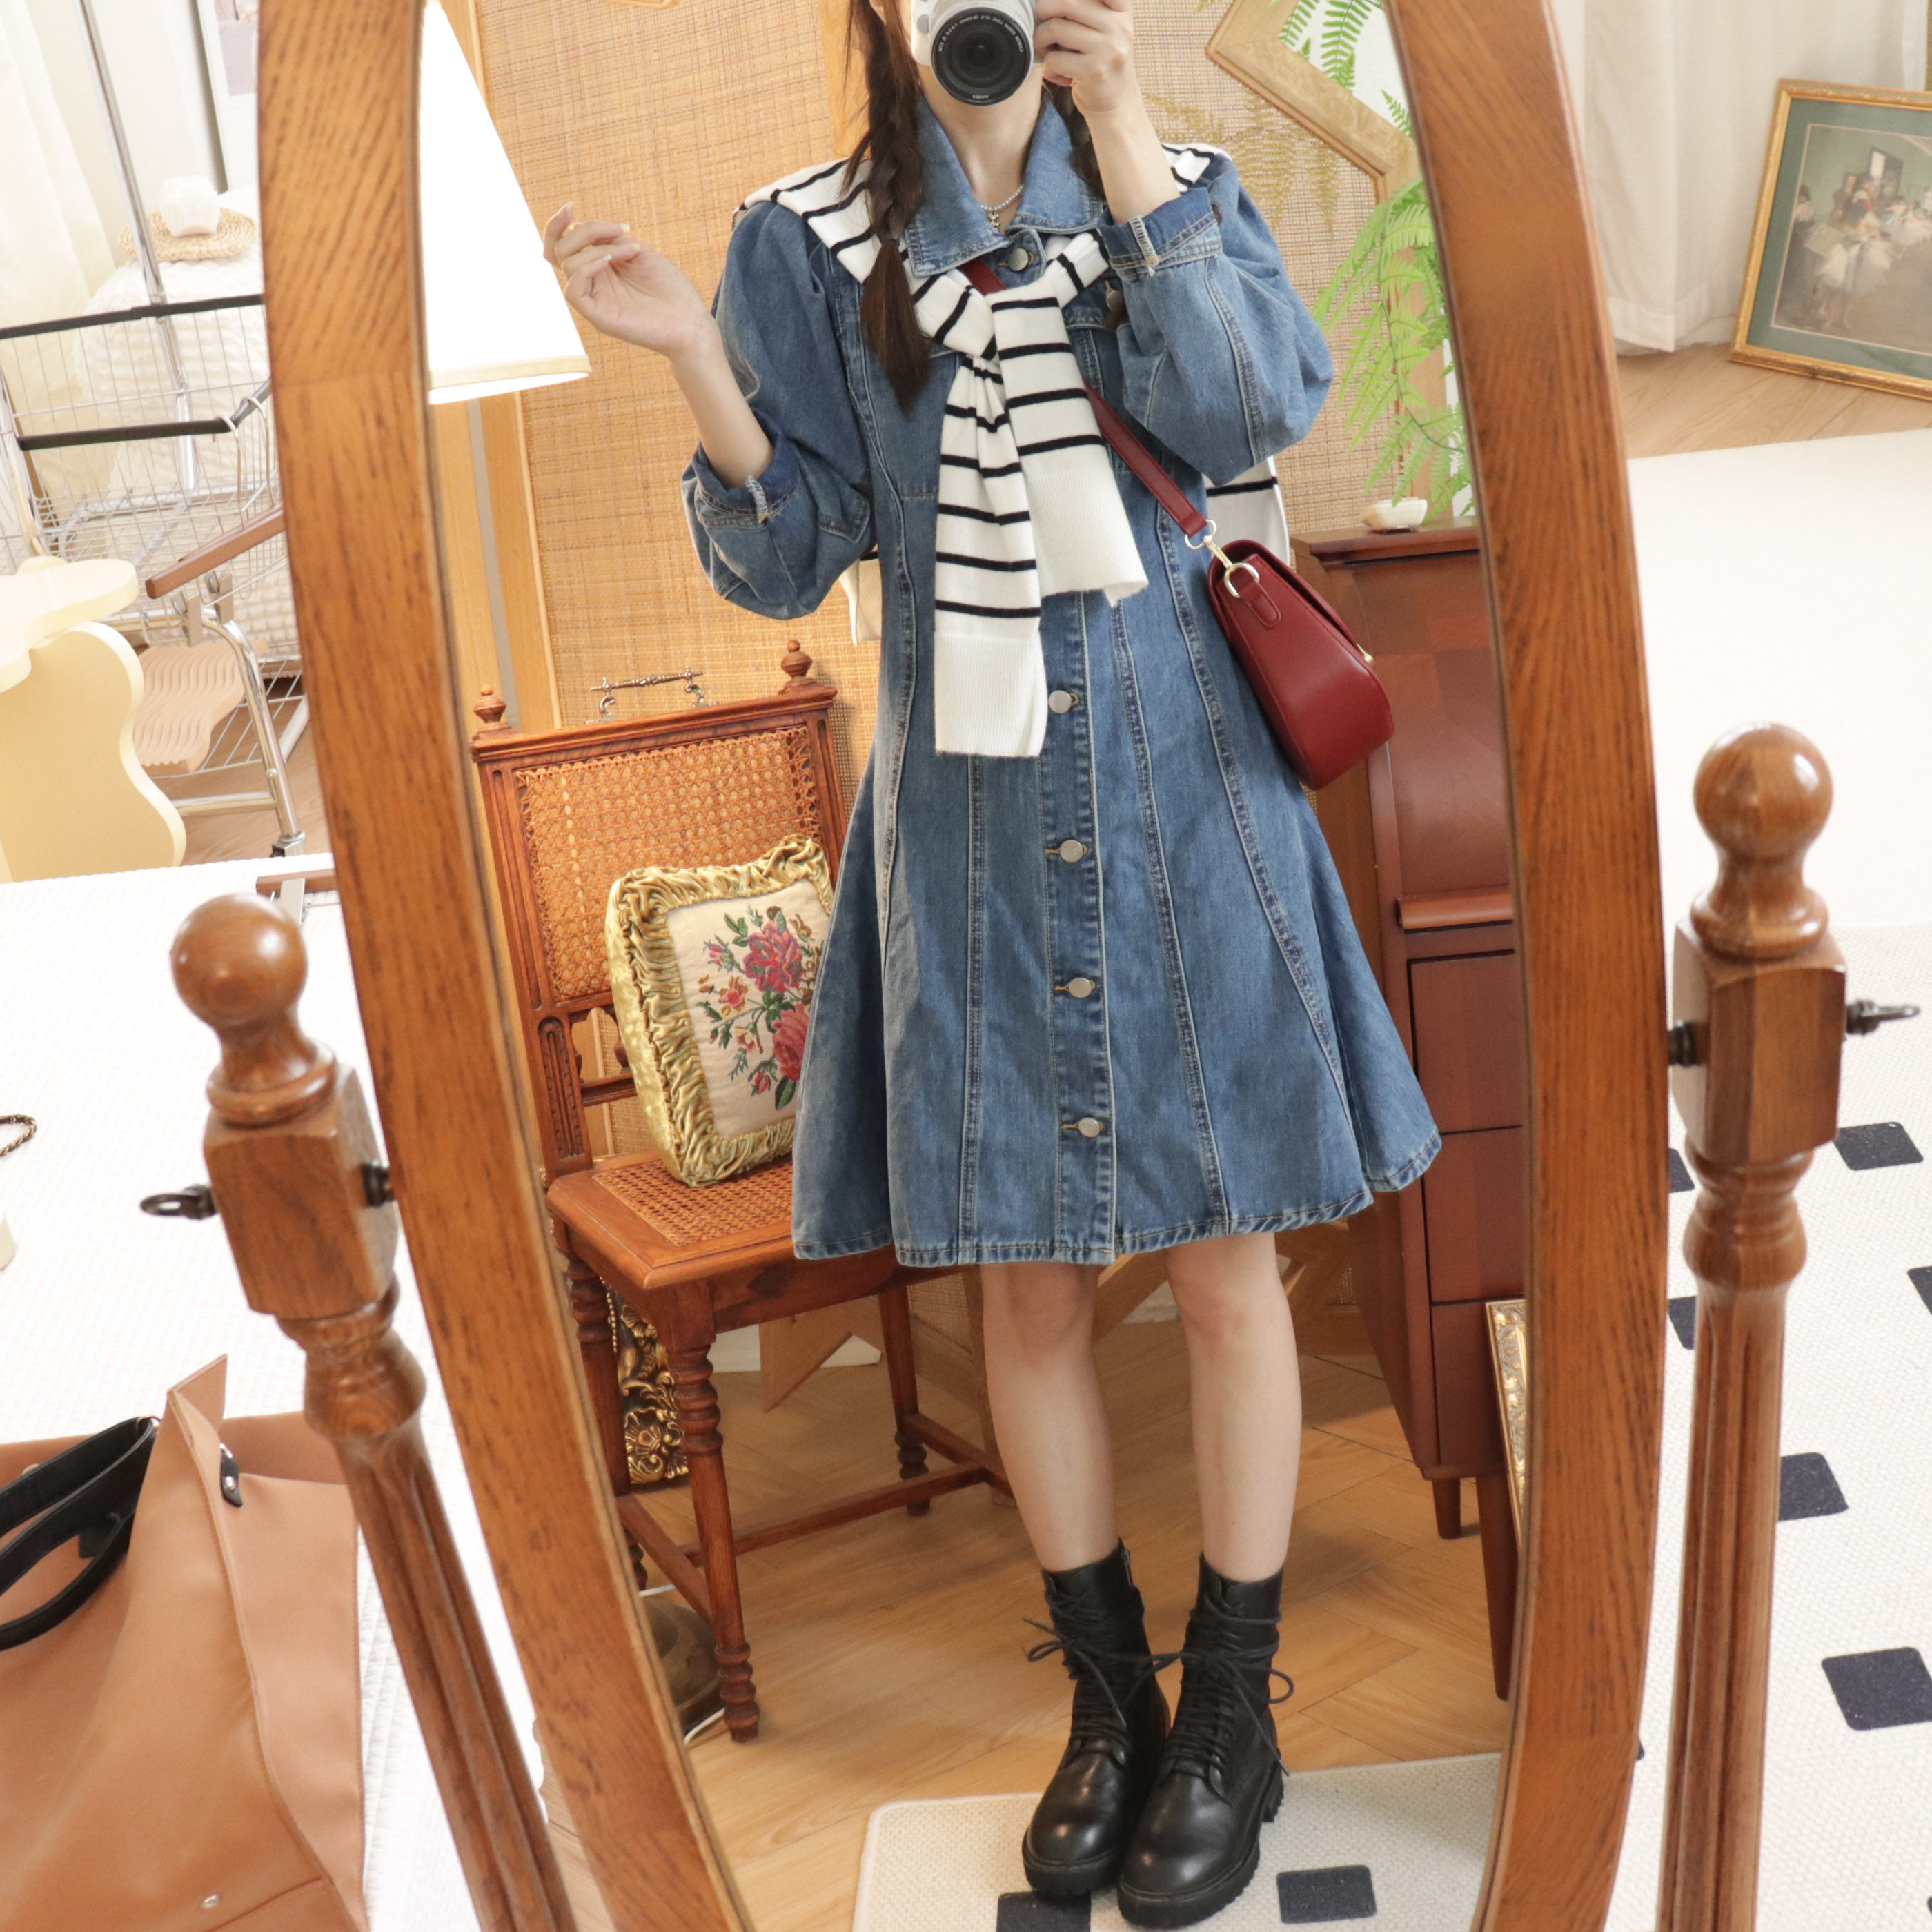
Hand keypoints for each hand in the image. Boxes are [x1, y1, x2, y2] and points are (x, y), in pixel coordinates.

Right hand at [542, 205, 718, 364]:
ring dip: (598, 248)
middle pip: (559, 250)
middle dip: (584, 230)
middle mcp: (592, 284)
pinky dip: (588, 268)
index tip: (570, 206)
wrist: (691, 321)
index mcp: (598, 268)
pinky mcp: (598, 318)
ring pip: (568, 264)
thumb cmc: (670, 288)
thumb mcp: (636, 251)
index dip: (557, 224)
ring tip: (632, 252)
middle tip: (619, 230)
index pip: (561, 246)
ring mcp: (594, 301)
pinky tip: (612, 260)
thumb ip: (607, 239)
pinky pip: (573, 291)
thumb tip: (578, 225)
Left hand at [1034, 0, 1141, 119]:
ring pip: (1056, 28)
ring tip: (1045, 48)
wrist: (1117, 101)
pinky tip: (1056, 72)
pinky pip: (1055, 58)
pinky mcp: (1095, 71)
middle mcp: (1118, 25)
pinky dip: (1048, 66)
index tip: (1059, 8)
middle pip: (1068, 1)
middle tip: (1042, 21)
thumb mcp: (1106, 26)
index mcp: (1121, 9)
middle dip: (1045, 10)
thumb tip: (1047, 1)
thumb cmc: (1101, 59)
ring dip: (1041, 39)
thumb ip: (1088, 8)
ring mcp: (1109, 48)